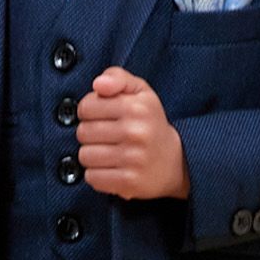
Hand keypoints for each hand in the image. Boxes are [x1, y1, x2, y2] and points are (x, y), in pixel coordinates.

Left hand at [76, 66, 190, 200]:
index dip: (87, 111)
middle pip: (83, 132)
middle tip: (103, 137)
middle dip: (88, 134)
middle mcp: (135, 132)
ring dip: (91, 155)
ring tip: (105, 153)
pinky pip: (93, 178)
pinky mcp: (128, 182)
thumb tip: (98, 84)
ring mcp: (132, 159)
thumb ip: (117, 77)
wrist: (176, 162)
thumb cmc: (151, 123)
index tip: (99, 116)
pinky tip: (108, 169)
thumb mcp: (140, 92)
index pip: (87, 106)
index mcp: (136, 107)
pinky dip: (96, 175)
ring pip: (85, 156)